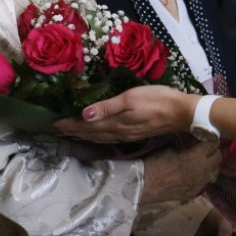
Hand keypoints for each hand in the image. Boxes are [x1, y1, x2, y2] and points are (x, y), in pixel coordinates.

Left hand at [54, 86, 196, 143]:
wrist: (182, 112)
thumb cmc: (157, 100)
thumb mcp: (131, 98)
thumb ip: (107, 107)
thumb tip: (83, 115)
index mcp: (115, 123)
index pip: (86, 126)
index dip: (69, 125)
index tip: (53, 124)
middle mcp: (118, 132)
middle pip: (90, 134)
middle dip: (72, 132)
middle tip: (55, 130)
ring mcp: (126, 135)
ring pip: (98, 137)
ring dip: (83, 136)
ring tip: (70, 133)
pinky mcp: (134, 134)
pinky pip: (108, 137)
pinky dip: (96, 136)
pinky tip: (96, 134)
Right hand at [140, 140, 220, 204]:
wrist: (144, 184)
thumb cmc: (155, 162)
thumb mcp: (171, 148)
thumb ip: (187, 146)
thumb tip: (194, 143)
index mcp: (196, 156)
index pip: (214, 144)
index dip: (211, 139)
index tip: (206, 137)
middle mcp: (201, 171)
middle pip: (218, 158)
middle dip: (213, 151)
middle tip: (205, 148)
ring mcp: (199, 184)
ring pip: (214, 172)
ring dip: (209, 165)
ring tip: (200, 162)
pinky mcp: (194, 193)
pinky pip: (203, 183)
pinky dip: (200, 177)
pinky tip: (191, 174)